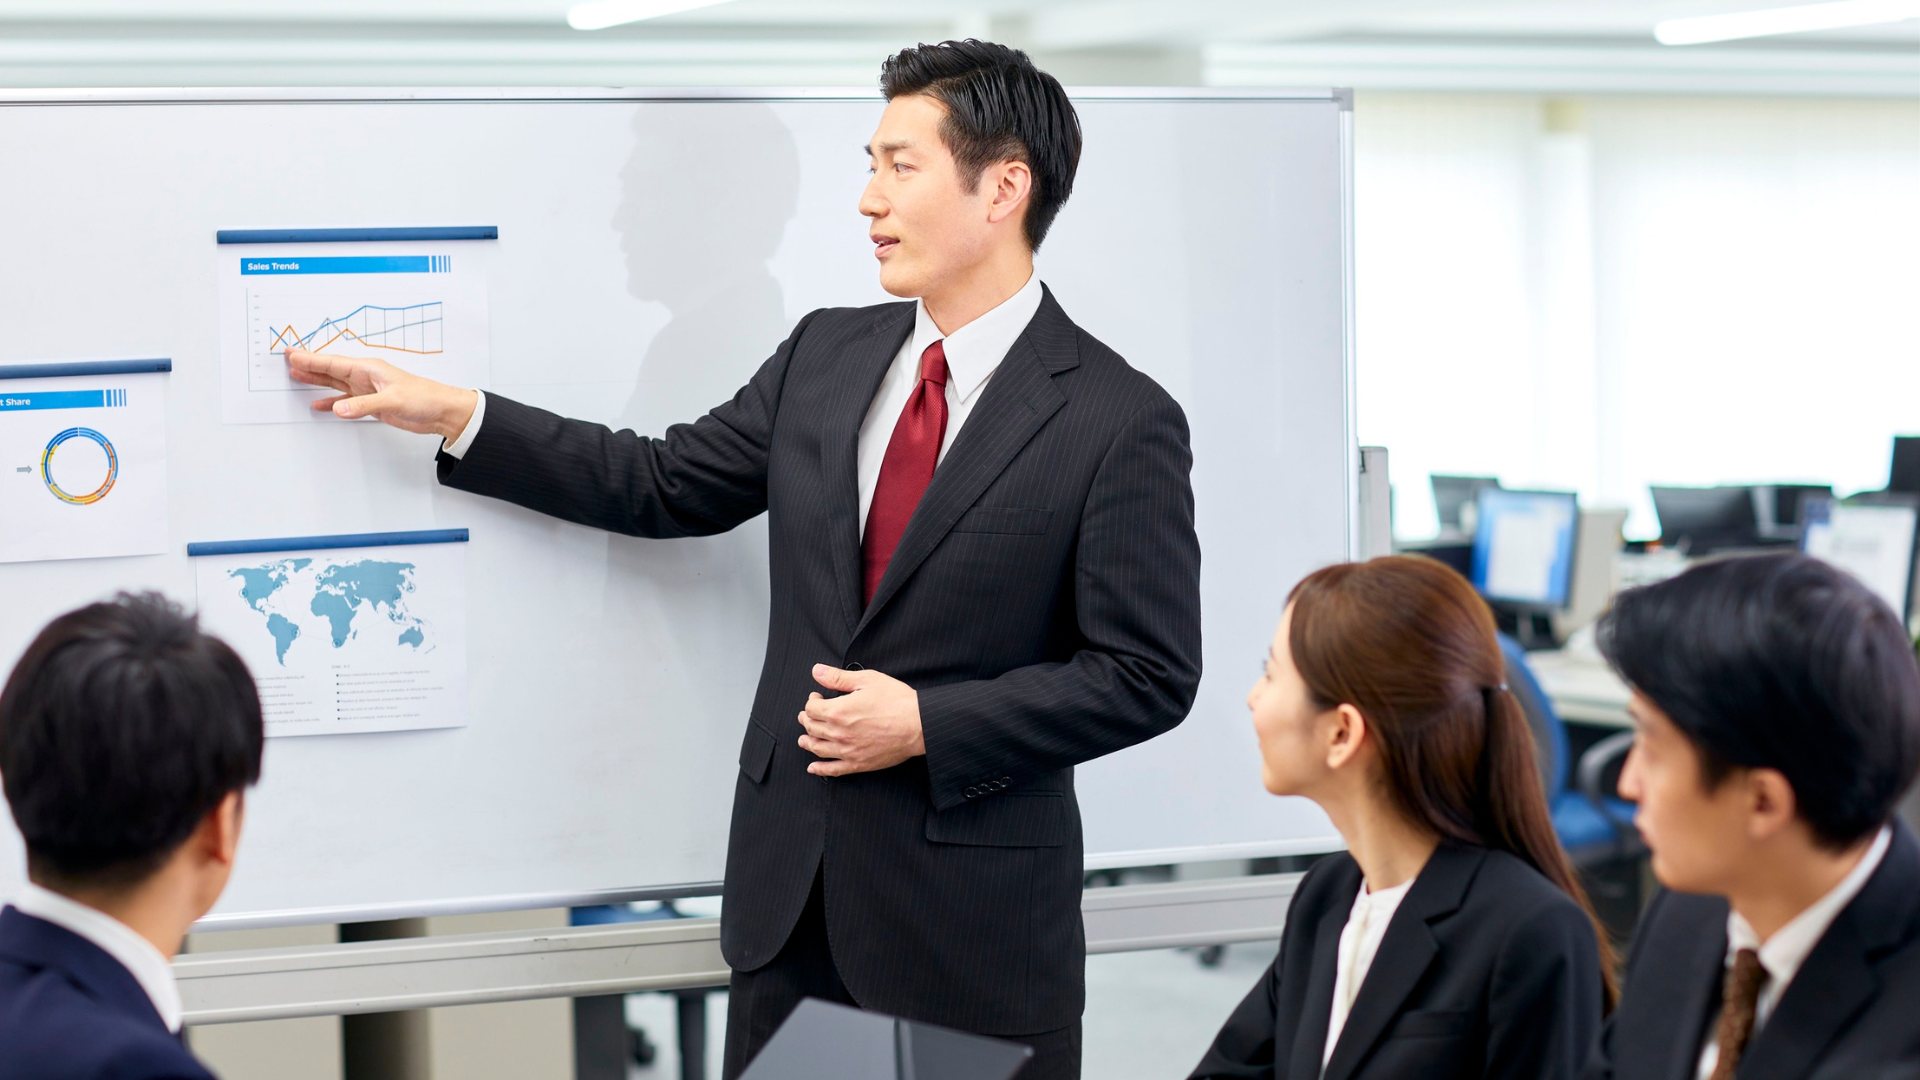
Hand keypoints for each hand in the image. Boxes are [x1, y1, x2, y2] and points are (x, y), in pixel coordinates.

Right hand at [285, 347, 476, 440]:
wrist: (442, 412)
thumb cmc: (424, 398)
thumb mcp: (392, 401)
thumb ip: (363, 405)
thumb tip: (338, 409)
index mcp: (369, 369)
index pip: (333, 362)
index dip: (311, 358)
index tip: (291, 354)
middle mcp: (366, 377)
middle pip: (330, 370)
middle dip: (308, 365)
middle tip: (286, 360)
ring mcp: (368, 390)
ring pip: (335, 384)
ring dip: (316, 381)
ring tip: (296, 376)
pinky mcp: (372, 404)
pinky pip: (346, 402)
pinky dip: (331, 403)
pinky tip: (319, 405)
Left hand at [798, 664, 925, 776]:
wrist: (919, 724)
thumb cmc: (897, 701)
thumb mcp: (867, 680)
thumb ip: (838, 678)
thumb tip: (817, 671)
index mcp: (839, 711)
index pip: (812, 708)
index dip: (811, 701)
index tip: (816, 697)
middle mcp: (839, 733)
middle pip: (812, 728)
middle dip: (806, 719)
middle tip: (807, 715)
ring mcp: (848, 751)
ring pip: (818, 748)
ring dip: (807, 742)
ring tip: (804, 739)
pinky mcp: (859, 763)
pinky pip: (833, 770)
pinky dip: (820, 769)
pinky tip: (813, 768)